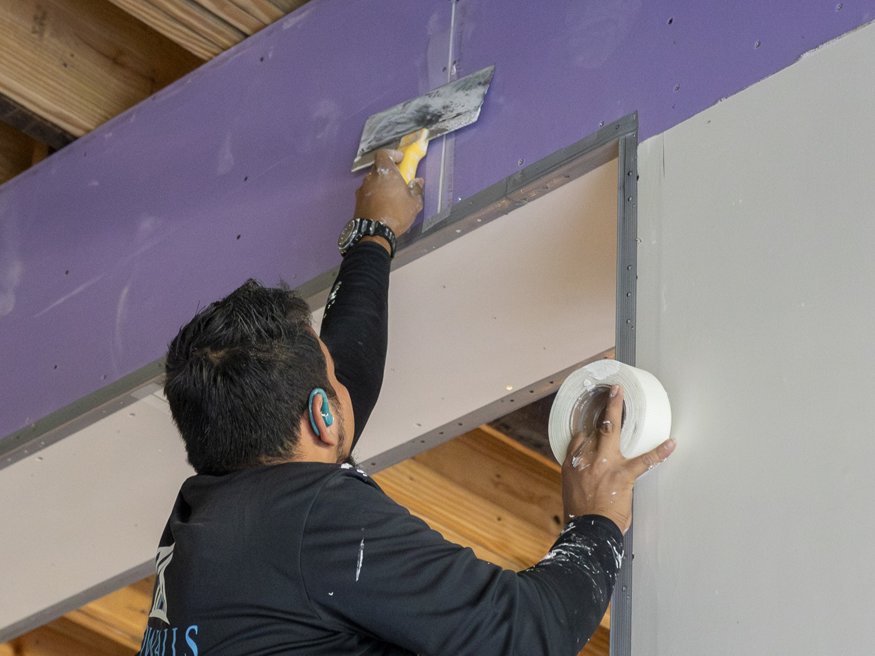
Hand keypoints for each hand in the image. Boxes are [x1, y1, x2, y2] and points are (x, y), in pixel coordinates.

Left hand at [354, 149, 423, 240]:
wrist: (374, 233)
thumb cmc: (396, 214)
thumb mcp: (414, 203)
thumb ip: (416, 190)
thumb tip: (418, 181)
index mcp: (385, 172)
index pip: (384, 154)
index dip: (392, 154)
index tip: (400, 159)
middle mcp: (371, 177)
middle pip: (378, 167)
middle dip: (387, 171)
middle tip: (397, 179)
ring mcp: (362, 189)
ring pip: (372, 181)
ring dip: (380, 184)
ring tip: (390, 195)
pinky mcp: (357, 201)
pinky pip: (367, 192)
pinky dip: (374, 194)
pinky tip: (382, 204)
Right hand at [561, 385, 675, 533]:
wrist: (588, 531)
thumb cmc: (581, 516)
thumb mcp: (571, 490)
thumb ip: (581, 475)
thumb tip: (593, 472)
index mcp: (572, 464)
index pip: (579, 438)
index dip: (589, 429)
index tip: (596, 422)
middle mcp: (586, 459)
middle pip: (595, 426)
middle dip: (605, 406)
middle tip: (613, 391)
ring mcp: (605, 464)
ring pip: (611, 430)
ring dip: (617, 411)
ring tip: (623, 395)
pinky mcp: (623, 475)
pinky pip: (645, 460)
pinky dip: (660, 452)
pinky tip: (671, 443)